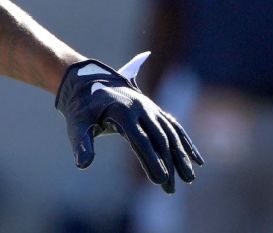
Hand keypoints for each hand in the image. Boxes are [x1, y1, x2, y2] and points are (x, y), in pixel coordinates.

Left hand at [55, 53, 202, 193]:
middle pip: (159, 139)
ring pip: (171, 133)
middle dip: (168, 164)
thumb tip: (82, 165)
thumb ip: (81, 143)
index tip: (159, 179)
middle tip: (170, 189)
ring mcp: (149, 107)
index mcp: (122, 112)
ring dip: (181, 156)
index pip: (140, 140)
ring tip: (189, 180)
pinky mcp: (153, 110)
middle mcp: (140, 108)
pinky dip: (186, 142)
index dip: (150, 160)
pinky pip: (174, 126)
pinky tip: (196, 160)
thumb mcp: (76, 123)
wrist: (86, 82)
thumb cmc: (80, 108)